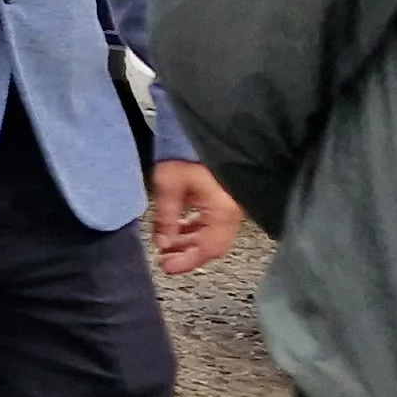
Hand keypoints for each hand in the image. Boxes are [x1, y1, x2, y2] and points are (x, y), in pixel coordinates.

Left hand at [149, 160, 242, 275]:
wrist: (208, 128)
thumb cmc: (190, 151)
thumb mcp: (170, 183)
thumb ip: (166, 216)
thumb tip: (163, 243)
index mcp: (224, 211)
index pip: (209, 248)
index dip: (188, 261)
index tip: (168, 267)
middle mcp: (233, 211)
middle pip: (212, 244)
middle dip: (187, 254)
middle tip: (164, 260)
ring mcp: (231, 204)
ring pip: (212, 233)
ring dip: (190, 242)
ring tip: (166, 246)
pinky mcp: (226, 197)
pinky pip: (212, 221)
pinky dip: (195, 228)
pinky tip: (178, 229)